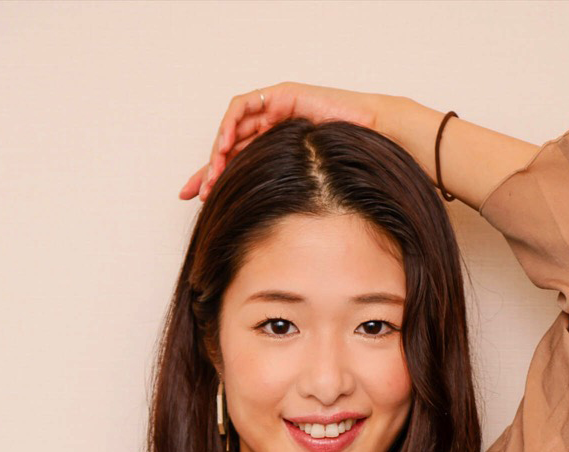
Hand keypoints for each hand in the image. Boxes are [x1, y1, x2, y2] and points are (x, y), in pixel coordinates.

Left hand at [178, 82, 380, 201]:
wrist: (374, 137)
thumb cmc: (348, 166)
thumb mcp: (305, 189)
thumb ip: (282, 201)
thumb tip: (259, 239)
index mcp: (275, 151)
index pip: (236, 164)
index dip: (213, 179)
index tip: (194, 199)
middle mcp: (271, 130)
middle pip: (229, 147)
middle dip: (208, 170)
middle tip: (195, 193)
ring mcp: (274, 110)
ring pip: (233, 128)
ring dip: (218, 151)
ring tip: (212, 175)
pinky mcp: (280, 95)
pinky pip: (244, 106)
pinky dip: (230, 124)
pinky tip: (226, 145)